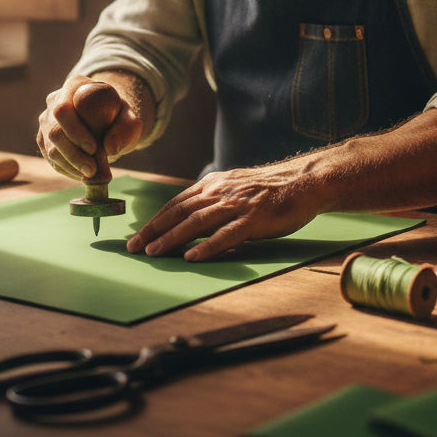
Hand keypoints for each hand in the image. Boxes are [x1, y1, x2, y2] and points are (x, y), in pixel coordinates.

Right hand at [37, 75, 144, 180]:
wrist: (108, 121)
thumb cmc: (119, 117)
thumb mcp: (130, 119)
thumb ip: (125, 129)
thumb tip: (110, 148)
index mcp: (74, 86)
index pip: (63, 109)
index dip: (75, 131)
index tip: (94, 149)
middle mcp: (54, 100)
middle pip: (54, 131)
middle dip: (73, 154)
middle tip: (92, 170)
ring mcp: (46, 120)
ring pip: (50, 148)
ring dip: (71, 165)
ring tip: (92, 174)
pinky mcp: (45, 139)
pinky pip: (51, 158)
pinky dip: (67, 170)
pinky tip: (83, 173)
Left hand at [126, 160, 321, 261]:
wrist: (303, 181)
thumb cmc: (269, 189)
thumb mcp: (234, 187)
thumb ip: (212, 199)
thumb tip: (189, 216)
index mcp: (212, 184)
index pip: (176, 204)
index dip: (154, 220)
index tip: (137, 236)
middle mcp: (219, 192)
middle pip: (179, 212)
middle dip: (153, 230)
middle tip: (133, 247)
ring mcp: (236, 205)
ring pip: (196, 223)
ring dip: (172, 238)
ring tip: (154, 253)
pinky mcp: (253, 219)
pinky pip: (226, 234)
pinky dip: (207, 246)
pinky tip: (191, 256)